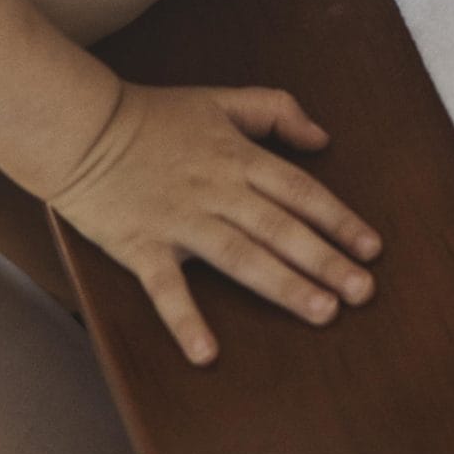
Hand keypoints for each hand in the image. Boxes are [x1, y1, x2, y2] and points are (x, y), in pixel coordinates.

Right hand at [46, 82, 382, 365]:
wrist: (81, 127)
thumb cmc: (153, 114)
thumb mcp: (222, 99)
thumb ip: (276, 110)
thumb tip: (323, 137)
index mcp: (239, 157)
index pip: (302, 192)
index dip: (340, 220)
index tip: (372, 249)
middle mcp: (218, 191)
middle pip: (282, 229)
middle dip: (326, 261)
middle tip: (363, 292)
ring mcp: (180, 221)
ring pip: (242, 258)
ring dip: (284, 286)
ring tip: (322, 313)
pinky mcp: (141, 246)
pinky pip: (166, 289)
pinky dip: (185, 320)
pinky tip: (207, 354)